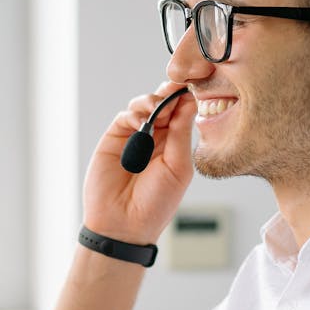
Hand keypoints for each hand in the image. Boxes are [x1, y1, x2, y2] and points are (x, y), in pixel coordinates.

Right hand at [81, 81, 195, 243]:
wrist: (123, 224)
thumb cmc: (155, 204)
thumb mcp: (178, 168)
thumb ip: (180, 134)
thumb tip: (188, 102)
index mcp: (176, 144)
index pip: (183, 112)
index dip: (187, 98)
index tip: (194, 85)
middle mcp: (157, 137)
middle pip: (165, 103)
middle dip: (170, 93)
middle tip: (177, 88)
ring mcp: (135, 136)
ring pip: (145, 105)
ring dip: (153, 101)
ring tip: (158, 108)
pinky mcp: (115, 138)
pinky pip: (126, 116)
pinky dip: (134, 113)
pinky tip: (141, 122)